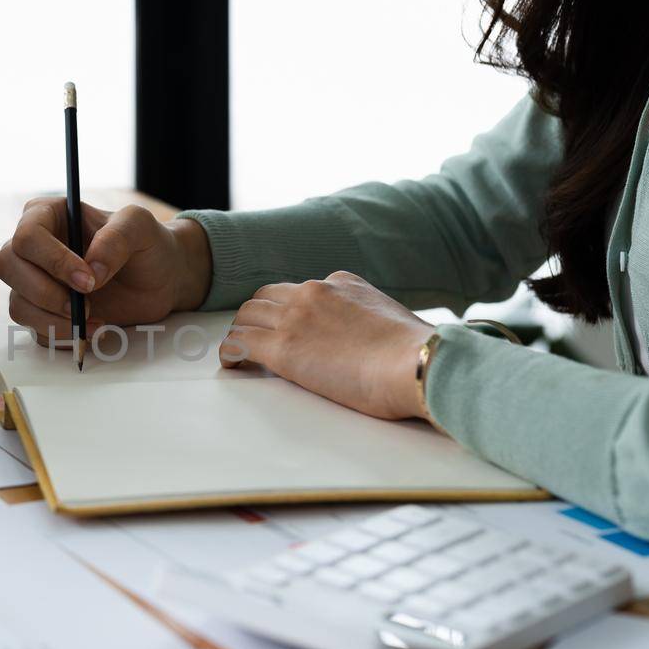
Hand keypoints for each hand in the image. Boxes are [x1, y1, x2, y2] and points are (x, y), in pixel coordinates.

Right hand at [0, 200, 211, 341]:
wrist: (159, 280)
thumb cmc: (146, 244)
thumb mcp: (140, 226)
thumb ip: (118, 236)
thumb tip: (91, 267)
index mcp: (46, 215)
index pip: (27, 236)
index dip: (53, 261)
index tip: (88, 281)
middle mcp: (31, 248)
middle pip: (8, 268)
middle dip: (45, 293)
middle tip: (86, 305)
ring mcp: (33, 282)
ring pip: (17, 304)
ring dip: (54, 320)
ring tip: (94, 319)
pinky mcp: (42, 313)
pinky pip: (35, 331)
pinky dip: (63, 336)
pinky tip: (92, 328)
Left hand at [219, 272, 435, 420]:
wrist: (418, 363)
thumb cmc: (416, 354)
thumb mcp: (393, 319)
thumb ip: (370, 321)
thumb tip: (370, 341)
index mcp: (342, 282)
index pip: (301, 289)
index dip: (290, 310)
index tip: (289, 328)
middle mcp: (315, 292)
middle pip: (266, 297)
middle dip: (258, 317)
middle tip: (255, 340)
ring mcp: (295, 317)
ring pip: (246, 317)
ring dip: (242, 334)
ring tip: (243, 355)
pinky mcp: (282, 347)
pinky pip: (238, 344)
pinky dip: (231, 354)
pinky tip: (234, 365)